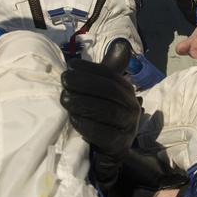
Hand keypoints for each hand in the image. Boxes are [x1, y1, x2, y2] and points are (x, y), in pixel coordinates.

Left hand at [60, 40, 138, 157]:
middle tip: (64, 80)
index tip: (71, 65)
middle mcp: (132, 107)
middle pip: (110, 91)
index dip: (90, 68)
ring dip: (83, 103)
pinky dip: (86, 124)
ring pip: (107, 111)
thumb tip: (121, 44)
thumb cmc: (102, 116)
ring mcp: (128, 127)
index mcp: (127, 90)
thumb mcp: (105, 92)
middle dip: (85, 83)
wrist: (109, 152)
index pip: (111, 75)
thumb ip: (108, 70)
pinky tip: (73, 118)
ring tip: (64, 98)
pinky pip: (102, 133)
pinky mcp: (118, 145)